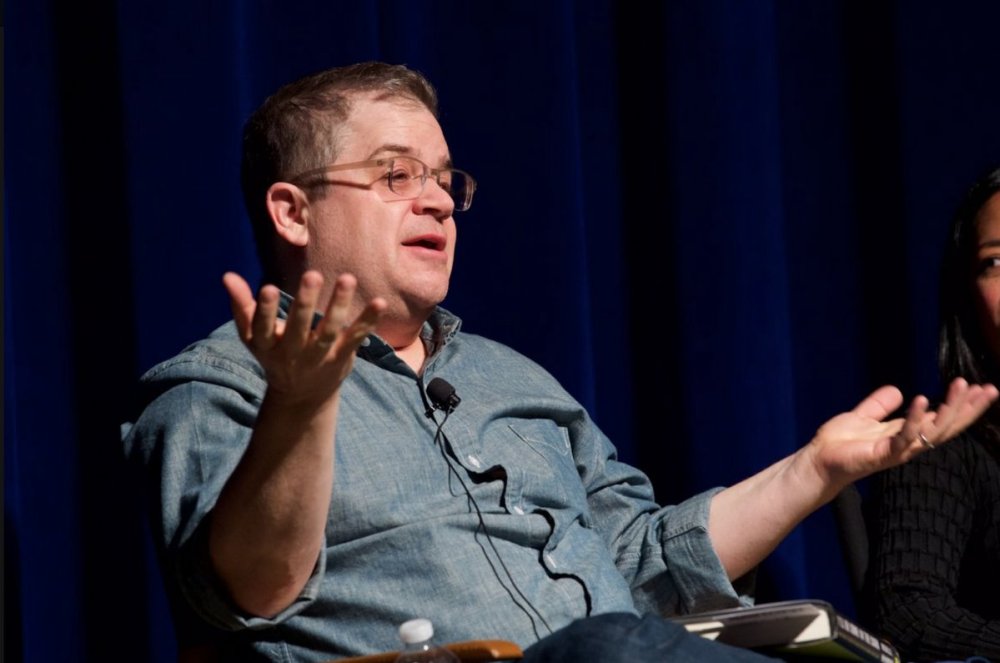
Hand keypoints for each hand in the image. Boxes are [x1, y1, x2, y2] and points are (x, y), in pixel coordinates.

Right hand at [223, 270, 385, 407]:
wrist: (301, 396)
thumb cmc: (274, 355)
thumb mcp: (254, 336)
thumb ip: (242, 307)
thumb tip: (227, 276)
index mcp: (267, 346)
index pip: (263, 328)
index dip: (264, 310)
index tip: (266, 288)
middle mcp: (293, 353)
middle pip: (298, 328)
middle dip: (305, 303)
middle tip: (312, 275)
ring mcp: (319, 357)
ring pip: (329, 331)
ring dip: (339, 305)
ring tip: (347, 279)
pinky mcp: (341, 357)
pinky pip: (355, 337)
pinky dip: (368, 321)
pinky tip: (379, 302)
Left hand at [803, 378, 998, 489]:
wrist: (818, 461)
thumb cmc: (840, 443)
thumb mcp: (863, 416)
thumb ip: (880, 404)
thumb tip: (898, 389)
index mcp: (906, 433)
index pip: (942, 418)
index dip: (962, 405)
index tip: (981, 387)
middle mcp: (908, 444)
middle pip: (947, 426)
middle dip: (969, 408)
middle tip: (989, 389)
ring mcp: (897, 451)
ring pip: (933, 431)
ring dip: (950, 409)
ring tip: (963, 387)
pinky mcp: (882, 455)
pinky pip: (903, 437)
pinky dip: (913, 419)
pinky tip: (922, 400)